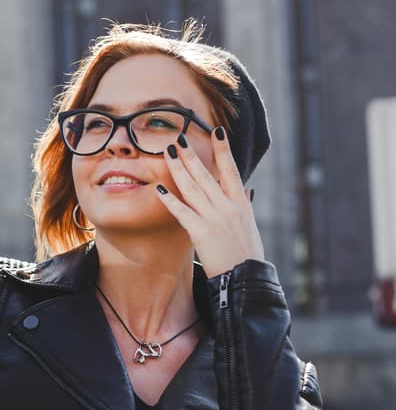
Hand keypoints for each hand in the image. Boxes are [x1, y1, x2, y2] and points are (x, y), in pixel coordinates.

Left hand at [155, 128, 264, 277]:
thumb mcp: (250, 226)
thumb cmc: (247, 254)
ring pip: (192, 188)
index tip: (217, 131)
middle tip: (179, 137)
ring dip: (178, 168)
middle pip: (206, 174)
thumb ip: (244, 207)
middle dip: (191, 154)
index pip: (231, 169)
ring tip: (167, 152)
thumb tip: (247, 192)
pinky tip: (159, 188)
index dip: (223, 150)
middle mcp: (228, 206)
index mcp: (242, 202)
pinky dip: (170, 200)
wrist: (246, 278)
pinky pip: (182, 212)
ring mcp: (214, 218)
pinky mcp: (202, 233)